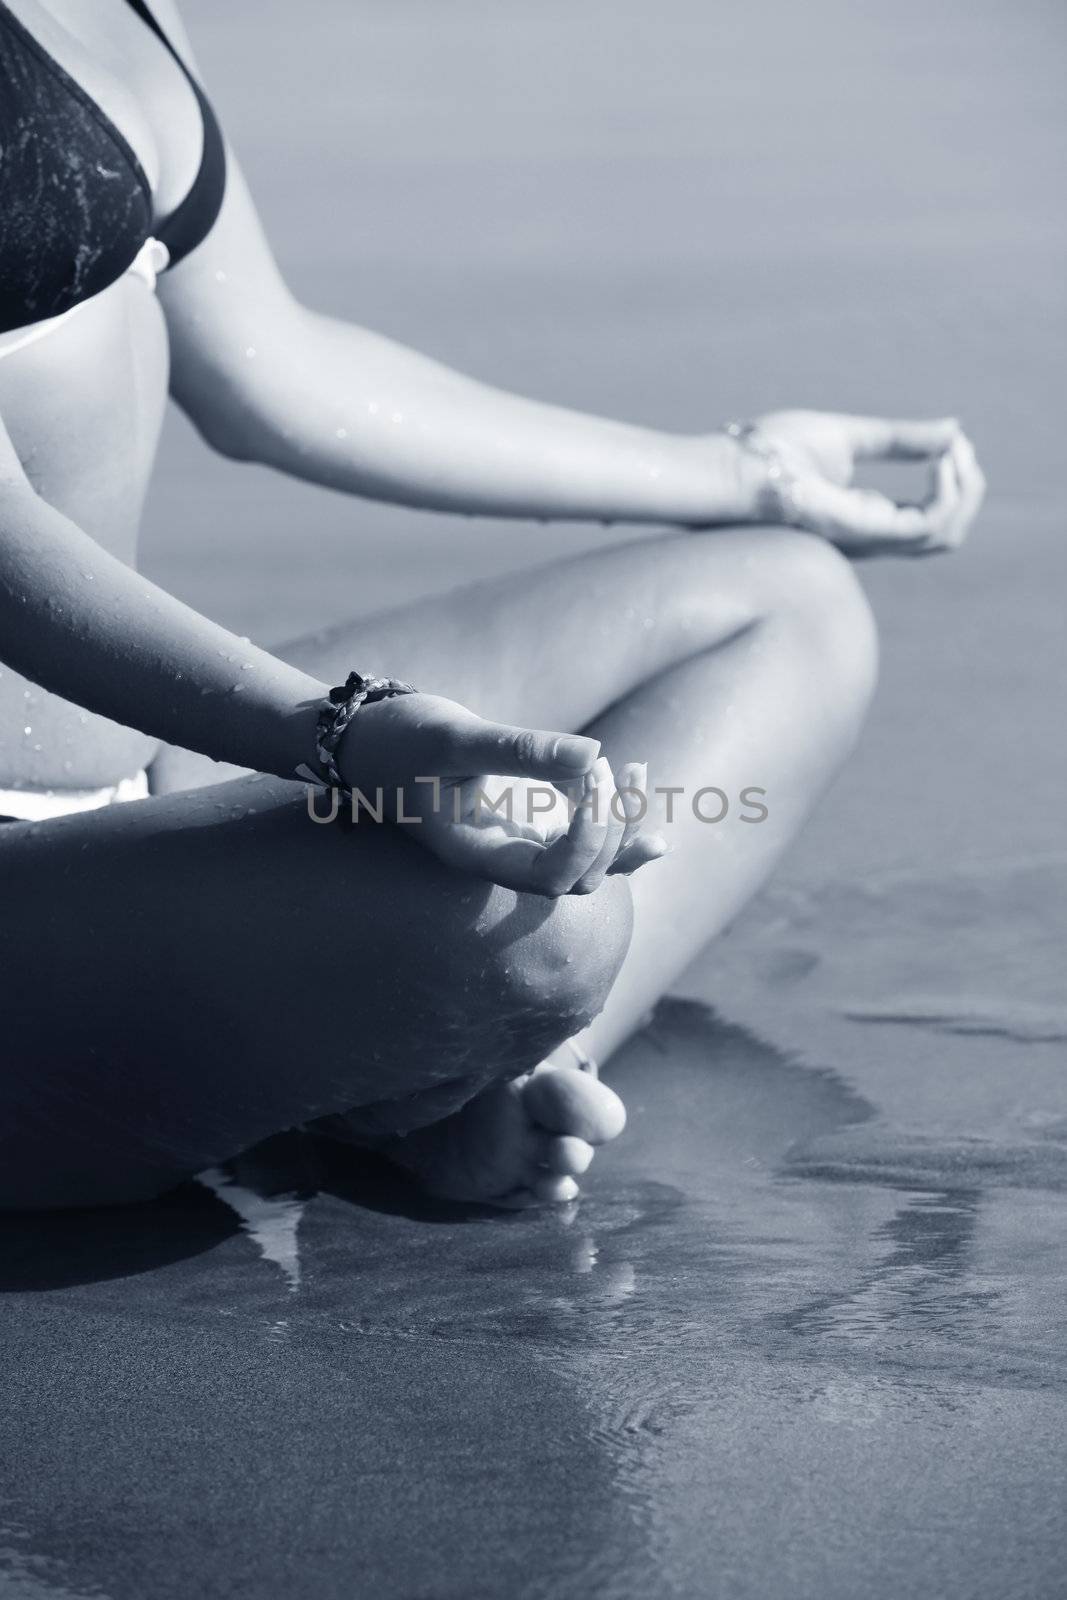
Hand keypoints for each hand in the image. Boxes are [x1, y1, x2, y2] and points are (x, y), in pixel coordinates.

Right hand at [338, 693, 664, 894]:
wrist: (362, 739)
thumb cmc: (397, 738)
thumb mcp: (455, 737)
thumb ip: (521, 750)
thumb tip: (595, 755)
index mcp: (474, 855)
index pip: (554, 877)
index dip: (589, 838)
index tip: (596, 777)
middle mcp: (496, 862)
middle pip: (578, 878)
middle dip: (609, 827)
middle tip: (612, 765)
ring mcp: (509, 847)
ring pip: (585, 868)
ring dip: (620, 828)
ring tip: (634, 771)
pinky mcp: (519, 826)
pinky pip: (577, 849)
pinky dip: (618, 842)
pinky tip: (659, 841)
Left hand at [737, 411, 985, 555]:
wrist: (730, 469)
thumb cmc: (770, 453)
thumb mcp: (850, 437)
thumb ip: (900, 438)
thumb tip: (953, 429)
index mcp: (864, 518)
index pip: (928, 519)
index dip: (953, 484)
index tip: (952, 443)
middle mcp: (869, 538)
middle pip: (945, 534)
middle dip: (968, 492)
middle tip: (961, 449)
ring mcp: (865, 539)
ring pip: (942, 534)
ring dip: (964, 490)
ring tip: (955, 451)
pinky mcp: (859, 529)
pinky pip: (924, 526)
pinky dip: (946, 492)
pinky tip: (942, 459)